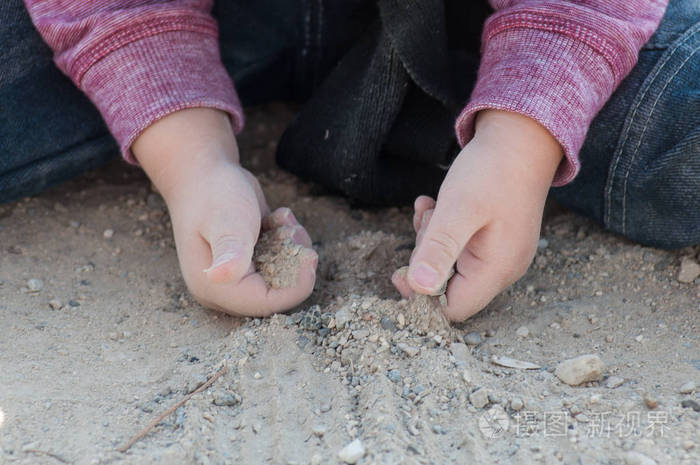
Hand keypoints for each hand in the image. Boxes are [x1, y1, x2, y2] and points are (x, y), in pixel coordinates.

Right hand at [133, 108, 316, 315]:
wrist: (203, 173)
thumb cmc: (213, 194)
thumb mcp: (227, 220)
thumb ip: (231, 250)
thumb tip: (221, 277)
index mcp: (215, 287)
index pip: (267, 304)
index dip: (296, 287)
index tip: (311, 257)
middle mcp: (225, 288)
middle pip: (278, 293)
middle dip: (294, 263)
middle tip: (292, 230)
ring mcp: (237, 277)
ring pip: (283, 276)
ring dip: (292, 248)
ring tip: (282, 220)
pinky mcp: (248, 263)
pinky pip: (280, 262)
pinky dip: (286, 241)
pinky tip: (276, 218)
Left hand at [392, 110, 562, 320]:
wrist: (522, 137)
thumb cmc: (492, 171)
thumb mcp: (458, 209)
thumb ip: (439, 249)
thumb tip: (417, 288)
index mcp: (497, 269)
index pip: (453, 309)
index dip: (422, 296)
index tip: (401, 269)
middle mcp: (502, 268)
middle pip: (448, 287)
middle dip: (426, 259)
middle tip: (427, 223)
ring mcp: (500, 253)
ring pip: (450, 264)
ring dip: (431, 239)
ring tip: (431, 209)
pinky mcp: (494, 238)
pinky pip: (458, 246)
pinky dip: (439, 228)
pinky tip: (433, 204)